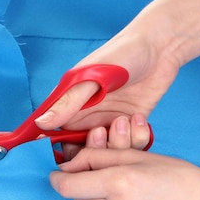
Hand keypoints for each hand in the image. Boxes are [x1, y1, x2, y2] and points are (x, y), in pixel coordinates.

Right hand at [33, 0, 199, 158]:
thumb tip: (40, 123)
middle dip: (92, 149)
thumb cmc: (121, 54)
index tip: (71, 151)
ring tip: (125, 120)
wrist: (160, 47)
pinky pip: (130, 146)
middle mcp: (86, 118)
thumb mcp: (90, 79)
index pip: (55, 136)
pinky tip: (138, 118)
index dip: (60, 149)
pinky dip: (136, 137)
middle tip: (102, 131)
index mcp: (69, 106)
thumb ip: (67, 103)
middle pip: (81, 151)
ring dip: (118, 143)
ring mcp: (108, 123)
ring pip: (107, 153)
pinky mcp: (130, 126)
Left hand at [50, 148, 199, 199]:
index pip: (66, 187)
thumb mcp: (135, 155)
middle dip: (84, 190)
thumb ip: (96, 158)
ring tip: (130, 199)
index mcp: (118, 183)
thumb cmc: (176, 177)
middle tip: (105, 184)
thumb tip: (66, 167)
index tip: (58, 176)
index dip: (58, 179)